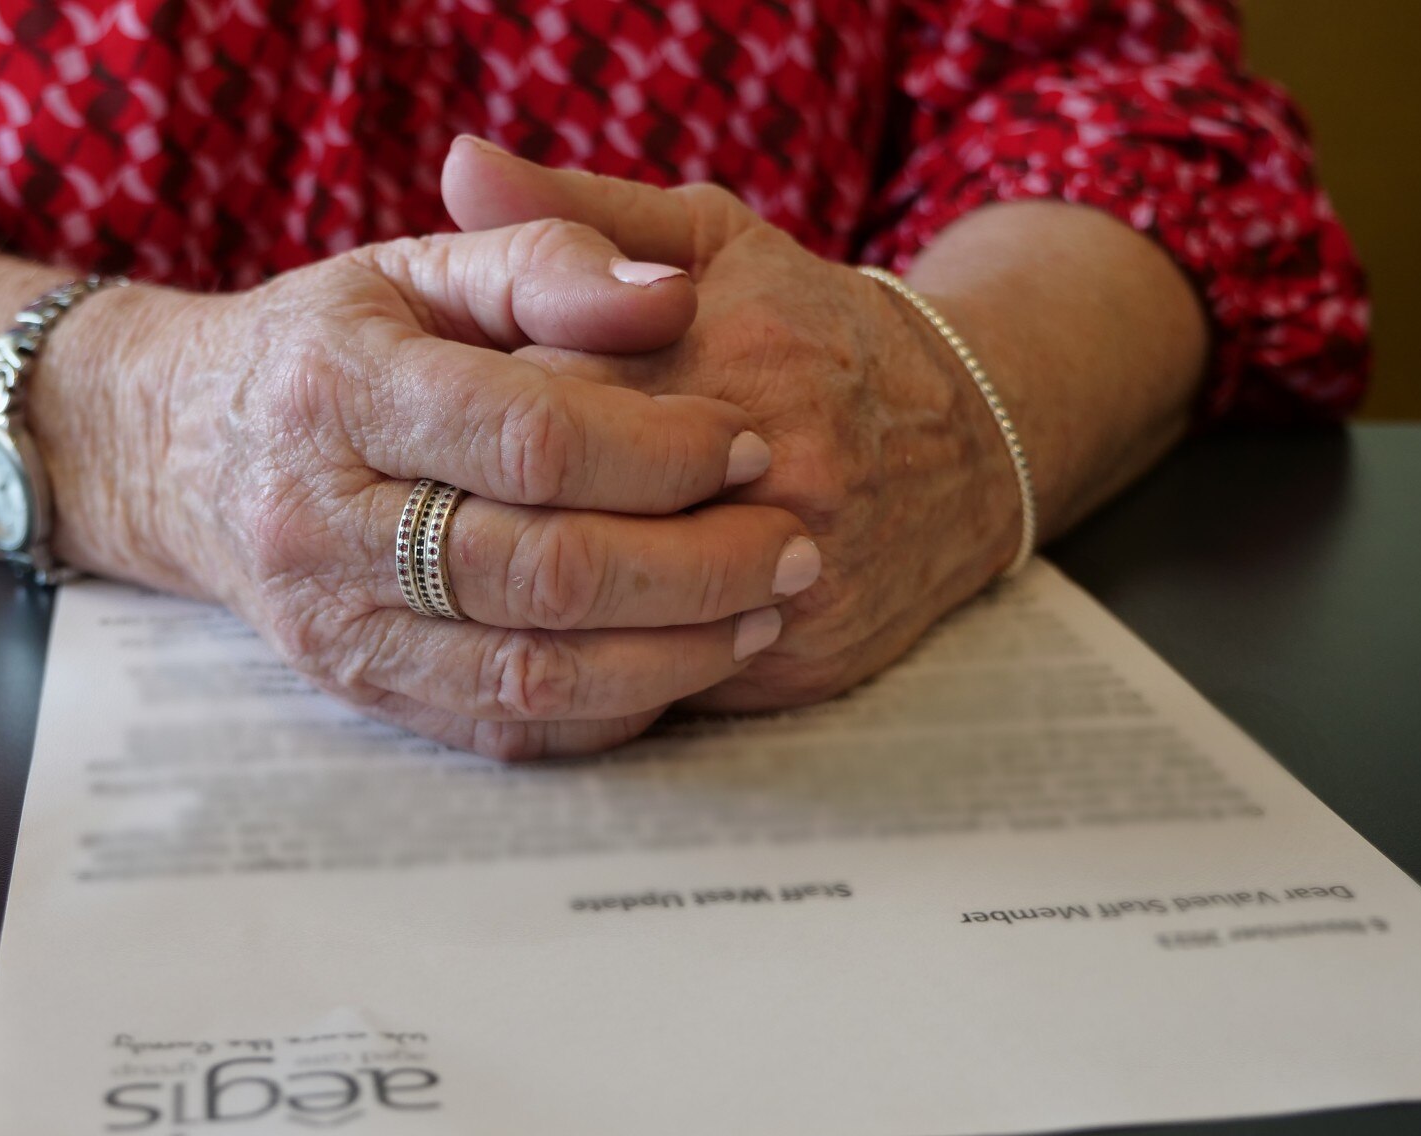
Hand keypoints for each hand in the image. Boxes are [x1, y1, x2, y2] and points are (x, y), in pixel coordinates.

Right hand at [82, 223, 821, 756]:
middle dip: (695, 566)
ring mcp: (333, 624)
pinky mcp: (357, 690)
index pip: (528, 438)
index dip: (660, 450)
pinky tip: (677, 666)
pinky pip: (503, 731)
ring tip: (762, 615)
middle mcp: (320, 520)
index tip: (747, 443)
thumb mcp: (417, 267)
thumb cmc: (329, 345)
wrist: (186, 452)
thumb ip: (546, 261)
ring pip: (530, 674)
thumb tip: (673, 299)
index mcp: (335, 388)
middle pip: (541, 571)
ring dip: (671, 654)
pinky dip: (608, 711)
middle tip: (793, 547)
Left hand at [441, 141, 1021, 713]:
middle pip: (560, 525)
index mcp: (724, 357)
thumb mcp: (705, 241)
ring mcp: (784, 578)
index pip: (538, 405)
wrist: (974, 446)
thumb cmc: (813, 329)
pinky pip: (651, 681)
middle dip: (484, 521)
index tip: (446, 425)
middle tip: (448, 507)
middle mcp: (767, 474)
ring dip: (528, 605)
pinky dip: (592, 661)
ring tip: (491, 571)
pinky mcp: (790, 659)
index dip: (472, 424)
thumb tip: (457, 168)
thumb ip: (575, 211)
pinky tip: (558, 627)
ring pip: (600, 622)